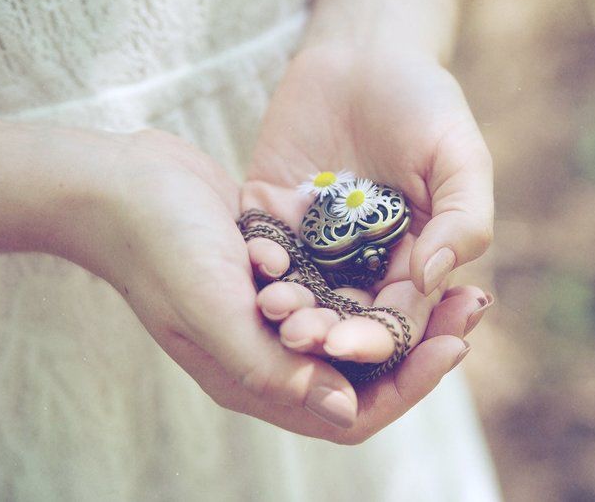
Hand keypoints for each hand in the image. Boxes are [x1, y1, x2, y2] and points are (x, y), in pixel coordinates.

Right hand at [53, 128, 479, 442]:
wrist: (122, 186)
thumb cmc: (160, 247)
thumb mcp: (212, 310)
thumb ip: (272, 369)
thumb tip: (349, 408)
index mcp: (256, 379)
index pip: (351, 408)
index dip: (409, 384)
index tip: (454, 343)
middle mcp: (271, 356)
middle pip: (365, 370)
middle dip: (422, 344)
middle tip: (472, 305)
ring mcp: (274, 316)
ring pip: (359, 327)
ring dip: (408, 309)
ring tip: (456, 280)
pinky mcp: (279, 274)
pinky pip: (341, 287)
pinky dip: (378, 277)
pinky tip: (412, 248)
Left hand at [241, 44, 494, 437]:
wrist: (367, 53)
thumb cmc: (425, 104)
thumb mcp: (460, 157)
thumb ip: (463, 220)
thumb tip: (433, 279)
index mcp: (411, 261)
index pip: (397, 318)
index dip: (377, 339)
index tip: (353, 347)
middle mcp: (360, 262)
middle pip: (343, 316)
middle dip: (324, 334)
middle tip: (305, 340)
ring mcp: (312, 240)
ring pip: (298, 291)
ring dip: (287, 307)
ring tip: (276, 311)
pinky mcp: (272, 213)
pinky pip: (262, 246)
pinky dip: (261, 258)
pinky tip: (262, 260)